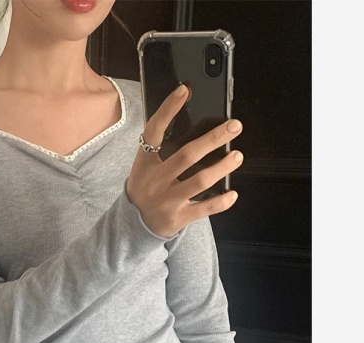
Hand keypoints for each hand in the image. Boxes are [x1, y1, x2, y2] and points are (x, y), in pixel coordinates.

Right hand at [126, 84, 243, 237]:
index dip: (168, 110)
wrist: (132, 224)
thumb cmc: (145, 188)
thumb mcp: (144, 167)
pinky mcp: (177, 218)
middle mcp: (156, 180)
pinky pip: (203, 209)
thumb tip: (193, 124)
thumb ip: (160, 148)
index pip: (154, 131)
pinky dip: (221, 202)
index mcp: (145, 163)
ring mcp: (167, 200)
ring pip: (199, 181)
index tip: (184, 91)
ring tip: (237, 156)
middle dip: (213, 139)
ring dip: (221, 167)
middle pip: (187, 156)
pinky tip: (233, 193)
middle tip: (234, 126)